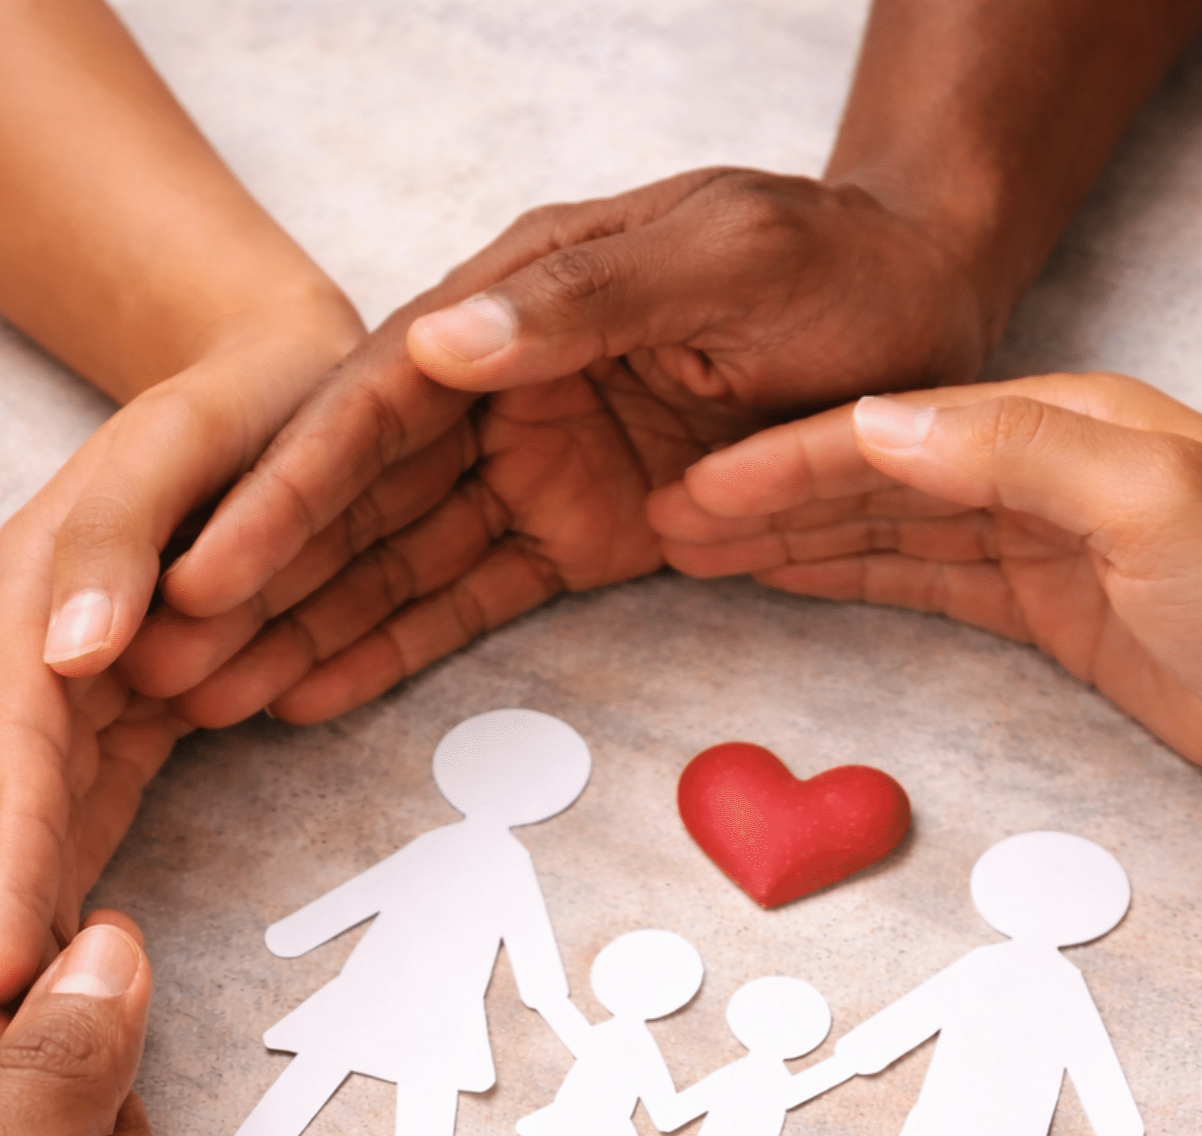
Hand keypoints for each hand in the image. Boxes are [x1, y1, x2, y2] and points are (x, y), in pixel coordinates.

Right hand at [0, 306, 360, 1000]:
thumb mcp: (170, 446)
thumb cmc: (233, 414)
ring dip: (17, 922)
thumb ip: (111, 544)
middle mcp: (35, 668)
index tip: (2, 969)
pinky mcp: (116, 728)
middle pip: (3, 811)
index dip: (3, 861)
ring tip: (22, 1033)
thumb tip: (73, 654)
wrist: (282, 400)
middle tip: (4, 1035)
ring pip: (29, 834)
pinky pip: (76, 827)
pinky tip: (53, 980)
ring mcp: (71, 705)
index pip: (7, 757)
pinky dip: (56, 900)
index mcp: (30, 610)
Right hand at [121, 168, 989, 729]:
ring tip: (217, 701)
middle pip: (356, 495)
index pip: (371, 405)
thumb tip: (449, 342)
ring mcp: (535, 468)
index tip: (209, 571)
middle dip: (261, 578)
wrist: (922, 315)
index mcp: (513, 303)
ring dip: (306, 626)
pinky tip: (320, 691)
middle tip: (170, 667)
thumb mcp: (722, 257)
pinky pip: (472, 597)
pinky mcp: (580, 534)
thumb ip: (588, 297)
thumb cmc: (830, 264)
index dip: (286, 492)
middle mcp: (500, 390)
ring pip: (396, 558)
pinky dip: (398, 645)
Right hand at [649, 378, 1201, 796]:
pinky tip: (796, 576)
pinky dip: (851, 578)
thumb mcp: (1153, 500)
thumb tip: (876, 425)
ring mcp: (1041, 544)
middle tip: (660, 517)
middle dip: (762, 495)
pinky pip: (924, 583)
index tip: (692, 487)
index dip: (781, 461)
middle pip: (870, 477)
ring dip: (791, 537)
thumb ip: (1015, 454)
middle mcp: (1040, 473)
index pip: (888, 433)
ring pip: (886, 532)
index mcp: (1059, 425)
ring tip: (697, 546)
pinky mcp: (1049, 613)